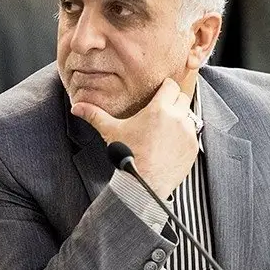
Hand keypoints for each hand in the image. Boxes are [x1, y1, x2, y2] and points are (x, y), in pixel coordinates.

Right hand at [70, 79, 198, 198]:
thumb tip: (76, 107)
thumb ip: (94, 115)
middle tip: (161, 111)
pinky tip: (170, 144)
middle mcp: (177, 118)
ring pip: (189, 115)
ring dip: (180, 118)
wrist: (144, 184)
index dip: (165, 88)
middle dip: (173, 101)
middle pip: (182, 97)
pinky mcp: (193, 147)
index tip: (159, 93)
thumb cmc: (128, 156)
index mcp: (159, 109)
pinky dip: (183, 136)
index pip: (171, 85)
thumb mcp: (111, 132)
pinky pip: (192, 134)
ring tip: (165, 129)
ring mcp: (188, 133)